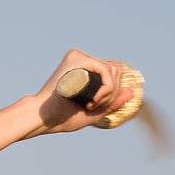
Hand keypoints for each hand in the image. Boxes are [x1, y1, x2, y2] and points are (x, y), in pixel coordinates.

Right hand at [19, 49, 136, 138]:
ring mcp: (79, 57)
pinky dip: (106, 88)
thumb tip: (131, 90)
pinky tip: (93, 100)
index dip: (112, 92)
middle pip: (116, 70)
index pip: (112, 73)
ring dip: (109, 92)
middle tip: (94, 107)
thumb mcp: (95, 112)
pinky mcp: (77, 58)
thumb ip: (112, 102)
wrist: (44, 116)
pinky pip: (106, 70)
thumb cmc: (63, 117)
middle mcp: (81, 59)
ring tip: (92, 105)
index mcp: (84, 69)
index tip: (94, 108)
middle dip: (112, 93)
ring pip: (113, 70)